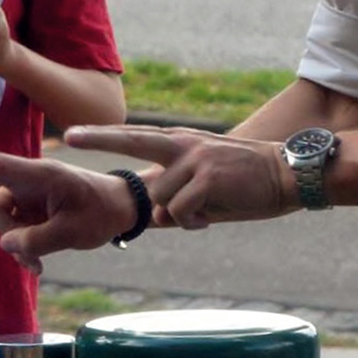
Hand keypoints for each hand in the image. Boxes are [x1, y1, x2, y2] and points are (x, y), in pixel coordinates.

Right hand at [0, 143, 135, 273]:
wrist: (122, 208)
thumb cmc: (102, 212)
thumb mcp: (74, 232)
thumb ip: (37, 240)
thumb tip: (6, 245)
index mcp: (38, 175)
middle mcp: (26, 182)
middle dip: (7, 234)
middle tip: (35, 255)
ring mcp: (26, 196)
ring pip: (1, 224)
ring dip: (17, 245)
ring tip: (42, 260)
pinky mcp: (28, 209)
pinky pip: (11, 231)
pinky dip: (22, 247)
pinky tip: (39, 260)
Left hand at [65, 125, 294, 229]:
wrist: (289, 175)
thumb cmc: (244, 183)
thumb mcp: (204, 181)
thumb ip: (176, 192)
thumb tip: (155, 218)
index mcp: (179, 142)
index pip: (134, 137)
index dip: (102, 136)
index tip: (71, 134)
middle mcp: (183, 145)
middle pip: (132, 142)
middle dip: (98, 139)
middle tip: (69, 136)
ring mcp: (195, 159)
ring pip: (161, 199)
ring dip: (179, 215)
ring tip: (205, 212)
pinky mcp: (208, 178)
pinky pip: (181, 212)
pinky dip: (192, 222)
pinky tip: (211, 218)